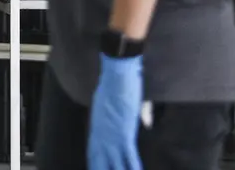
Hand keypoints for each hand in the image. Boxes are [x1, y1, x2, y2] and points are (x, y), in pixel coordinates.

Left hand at [88, 54, 142, 169]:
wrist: (117, 75)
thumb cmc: (114, 84)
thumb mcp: (112, 103)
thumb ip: (122, 116)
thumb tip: (142, 122)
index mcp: (96, 127)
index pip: (93, 152)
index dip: (94, 164)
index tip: (94, 169)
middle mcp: (100, 135)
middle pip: (98, 162)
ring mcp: (112, 136)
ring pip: (113, 164)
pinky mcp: (124, 135)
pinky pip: (129, 157)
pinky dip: (133, 167)